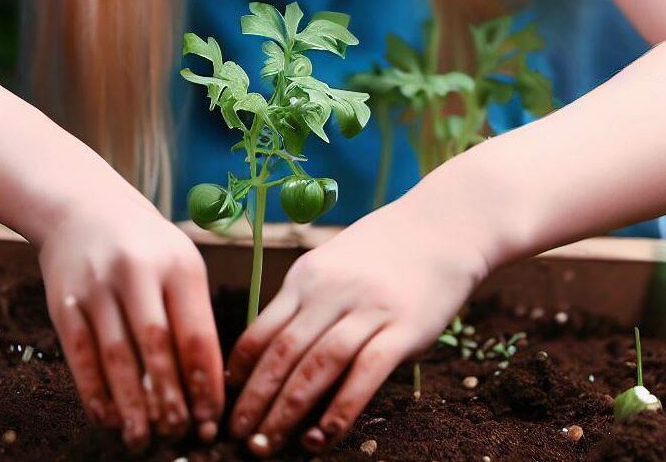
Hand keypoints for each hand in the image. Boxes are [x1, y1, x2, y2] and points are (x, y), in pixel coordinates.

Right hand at [38, 182, 224, 452]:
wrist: (83, 207)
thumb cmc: (144, 245)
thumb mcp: (179, 262)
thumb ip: (193, 315)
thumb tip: (205, 386)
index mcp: (178, 263)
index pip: (196, 334)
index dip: (204, 384)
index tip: (211, 420)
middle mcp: (138, 271)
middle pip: (157, 348)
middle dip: (170, 399)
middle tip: (179, 436)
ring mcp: (98, 285)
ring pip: (117, 358)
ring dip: (132, 406)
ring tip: (143, 439)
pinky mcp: (65, 301)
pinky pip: (81, 356)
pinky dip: (95, 393)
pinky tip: (108, 418)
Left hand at [225, 196, 491, 455]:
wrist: (440, 226)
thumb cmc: (383, 252)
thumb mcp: (332, 264)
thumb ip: (306, 301)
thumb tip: (272, 350)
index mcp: (307, 276)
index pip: (262, 329)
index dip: (241, 370)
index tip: (225, 400)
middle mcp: (331, 291)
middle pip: (283, 353)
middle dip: (255, 400)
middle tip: (238, 438)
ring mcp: (367, 308)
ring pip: (317, 366)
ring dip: (287, 411)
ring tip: (268, 446)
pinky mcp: (403, 327)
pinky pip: (365, 374)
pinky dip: (340, 410)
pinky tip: (322, 437)